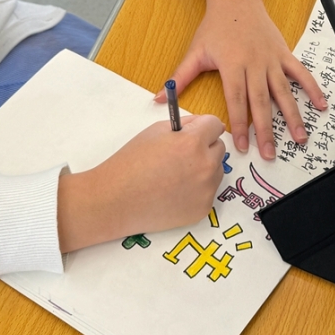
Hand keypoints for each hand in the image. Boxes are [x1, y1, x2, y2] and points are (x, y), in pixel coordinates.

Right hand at [57, 114, 225, 251]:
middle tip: (182, 155)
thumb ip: (185, 125)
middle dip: (205, 147)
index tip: (195, 133)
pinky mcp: (203, 210)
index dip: (203, 127)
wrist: (115, 200)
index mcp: (193, 142)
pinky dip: (196, 191)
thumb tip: (205, 126)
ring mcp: (206, 190)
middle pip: (219, 148)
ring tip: (176, 175)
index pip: (215, 125)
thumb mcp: (156, 131)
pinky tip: (174, 193)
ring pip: (216, 171)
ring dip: (203, 169)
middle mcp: (205, 166)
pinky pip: (208, 192)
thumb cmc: (132, 162)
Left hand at [159, 0, 326, 160]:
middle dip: (265, 130)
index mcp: (232, 65)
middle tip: (269, 153)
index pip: (236, 100)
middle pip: (261, 102)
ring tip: (299, 138)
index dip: (239, 124)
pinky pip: (301, 74)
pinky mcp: (284, 54)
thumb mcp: (196, 51)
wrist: (237, 0)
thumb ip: (180, 77)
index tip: (242, 145)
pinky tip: (321, 106)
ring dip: (292, 116)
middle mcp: (254, 64)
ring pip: (284, 92)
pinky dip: (312, 89)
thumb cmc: (216, 27)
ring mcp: (272, 60)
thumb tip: (158, 97)